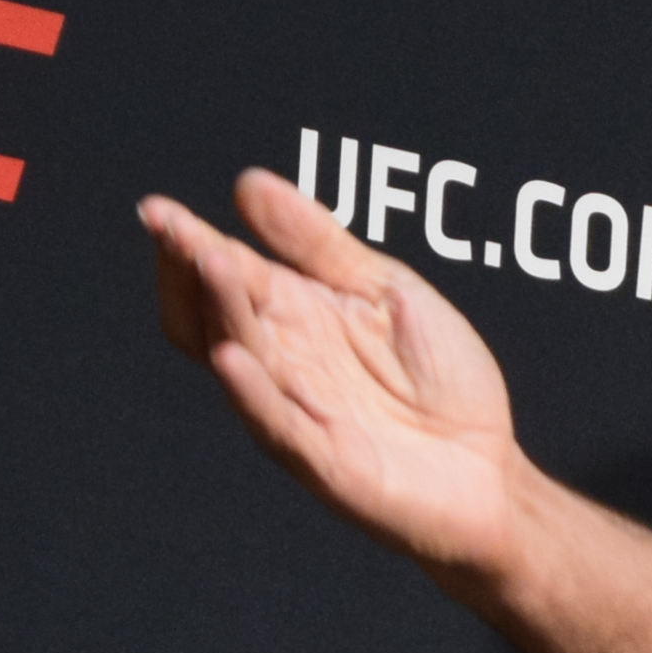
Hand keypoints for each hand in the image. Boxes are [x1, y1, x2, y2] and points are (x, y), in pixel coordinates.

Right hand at [141, 168, 524, 575]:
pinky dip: (252, 393)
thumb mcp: (387, 292)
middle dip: (192, 271)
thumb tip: (247, 183)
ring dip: (222, 311)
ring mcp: (298, 414)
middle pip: (214, 315)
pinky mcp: (326, 465)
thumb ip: (321, 244)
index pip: (226, 274)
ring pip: (240, 361)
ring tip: (212, 263)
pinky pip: (278, 427)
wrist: (493, 470)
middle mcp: (282, 364)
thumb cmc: (442, 382)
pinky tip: (232, 357)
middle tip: (174, 229)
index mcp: (293, 316)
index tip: (159, 211)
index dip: (189, 242)